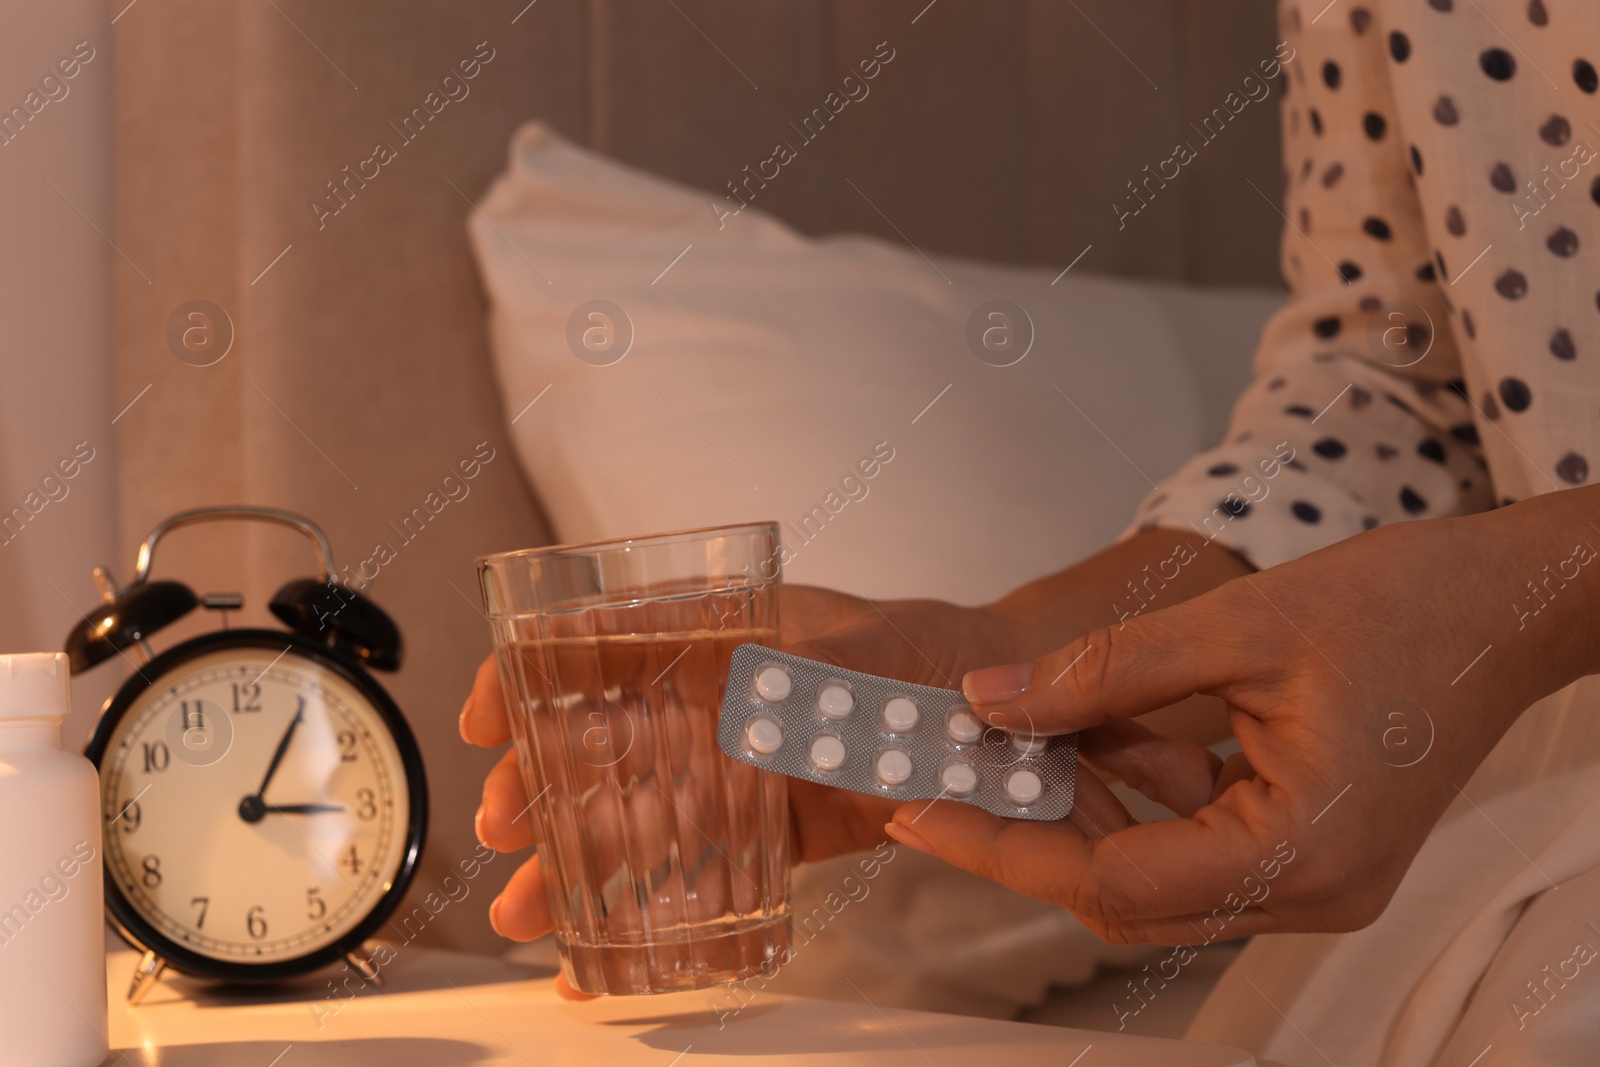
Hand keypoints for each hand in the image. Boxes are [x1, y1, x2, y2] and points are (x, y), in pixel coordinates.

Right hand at [460, 584, 1029, 996]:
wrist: (1020, 724)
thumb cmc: (944, 656)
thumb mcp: (881, 655)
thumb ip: (819, 681)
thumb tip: (751, 711)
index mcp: (731, 631)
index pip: (611, 638)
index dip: (537, 670)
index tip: (491, 711)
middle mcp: (724, 697)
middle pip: (608, 734)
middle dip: (544, 781)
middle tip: (506, 828)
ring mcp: (745, 766)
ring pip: (643, 808)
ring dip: (579, 856)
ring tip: (528, 912)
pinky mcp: (778, 828)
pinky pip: (704, 865)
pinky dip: (655, 905)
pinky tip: (609, 945)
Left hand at [890, 492, 1599, 942]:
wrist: (1508, 603)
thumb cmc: (1401, 604)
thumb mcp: (1234, 626)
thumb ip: (1102, 673)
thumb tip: (985, 702)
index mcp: (1301, 853)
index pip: (1110, 882)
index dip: (1002, 847)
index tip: (919, 806)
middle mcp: (1312, 893)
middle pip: (1125, 895)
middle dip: (1027, 833)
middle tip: (944, 774)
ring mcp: (1316, 882)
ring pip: (1153, 876)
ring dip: (1077, 811)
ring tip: (1007, 744)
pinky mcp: (1311, 853)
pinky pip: (1195, 846)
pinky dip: (1135, 797)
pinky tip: (1095, 734)